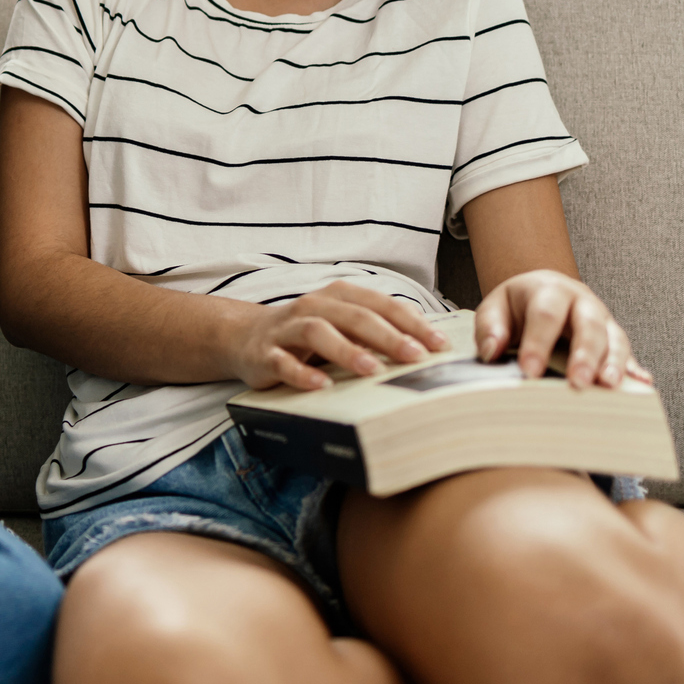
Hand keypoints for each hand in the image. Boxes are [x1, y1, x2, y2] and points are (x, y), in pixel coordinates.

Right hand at [223, 281, 449, 390]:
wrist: (245, 336)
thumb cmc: (306, 334)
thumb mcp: (342, 325)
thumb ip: (377, 330)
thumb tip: (425, 342)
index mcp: (338, 297)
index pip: (380, 304)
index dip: (411, 322)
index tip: (438, 344)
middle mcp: (314, 306)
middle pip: (354, 316)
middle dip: (387, 336)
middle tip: (415, 356)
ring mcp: (287, 329)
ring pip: (318, 332)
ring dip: (347, 350)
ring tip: (372, 370)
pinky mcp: (265, 354)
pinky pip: (283, 363)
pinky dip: (302, 374)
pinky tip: (322, 386)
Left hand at [472, 269, 649, 388]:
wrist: (541, 294)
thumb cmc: (516, 306)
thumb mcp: (494, 308)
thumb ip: (490, 327)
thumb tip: (492, 350)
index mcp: (549, 290)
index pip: (545, 315)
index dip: (538, 343)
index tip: (529, 371)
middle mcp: (582, 303)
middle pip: (589, 325)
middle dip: (585, 355)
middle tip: (579, 382)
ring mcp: (602, 320)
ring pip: (615, 339)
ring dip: (614, 363)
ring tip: (610, 386)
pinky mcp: (614, 340)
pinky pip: (628, 354)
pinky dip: (634, 370)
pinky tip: (641, 384)